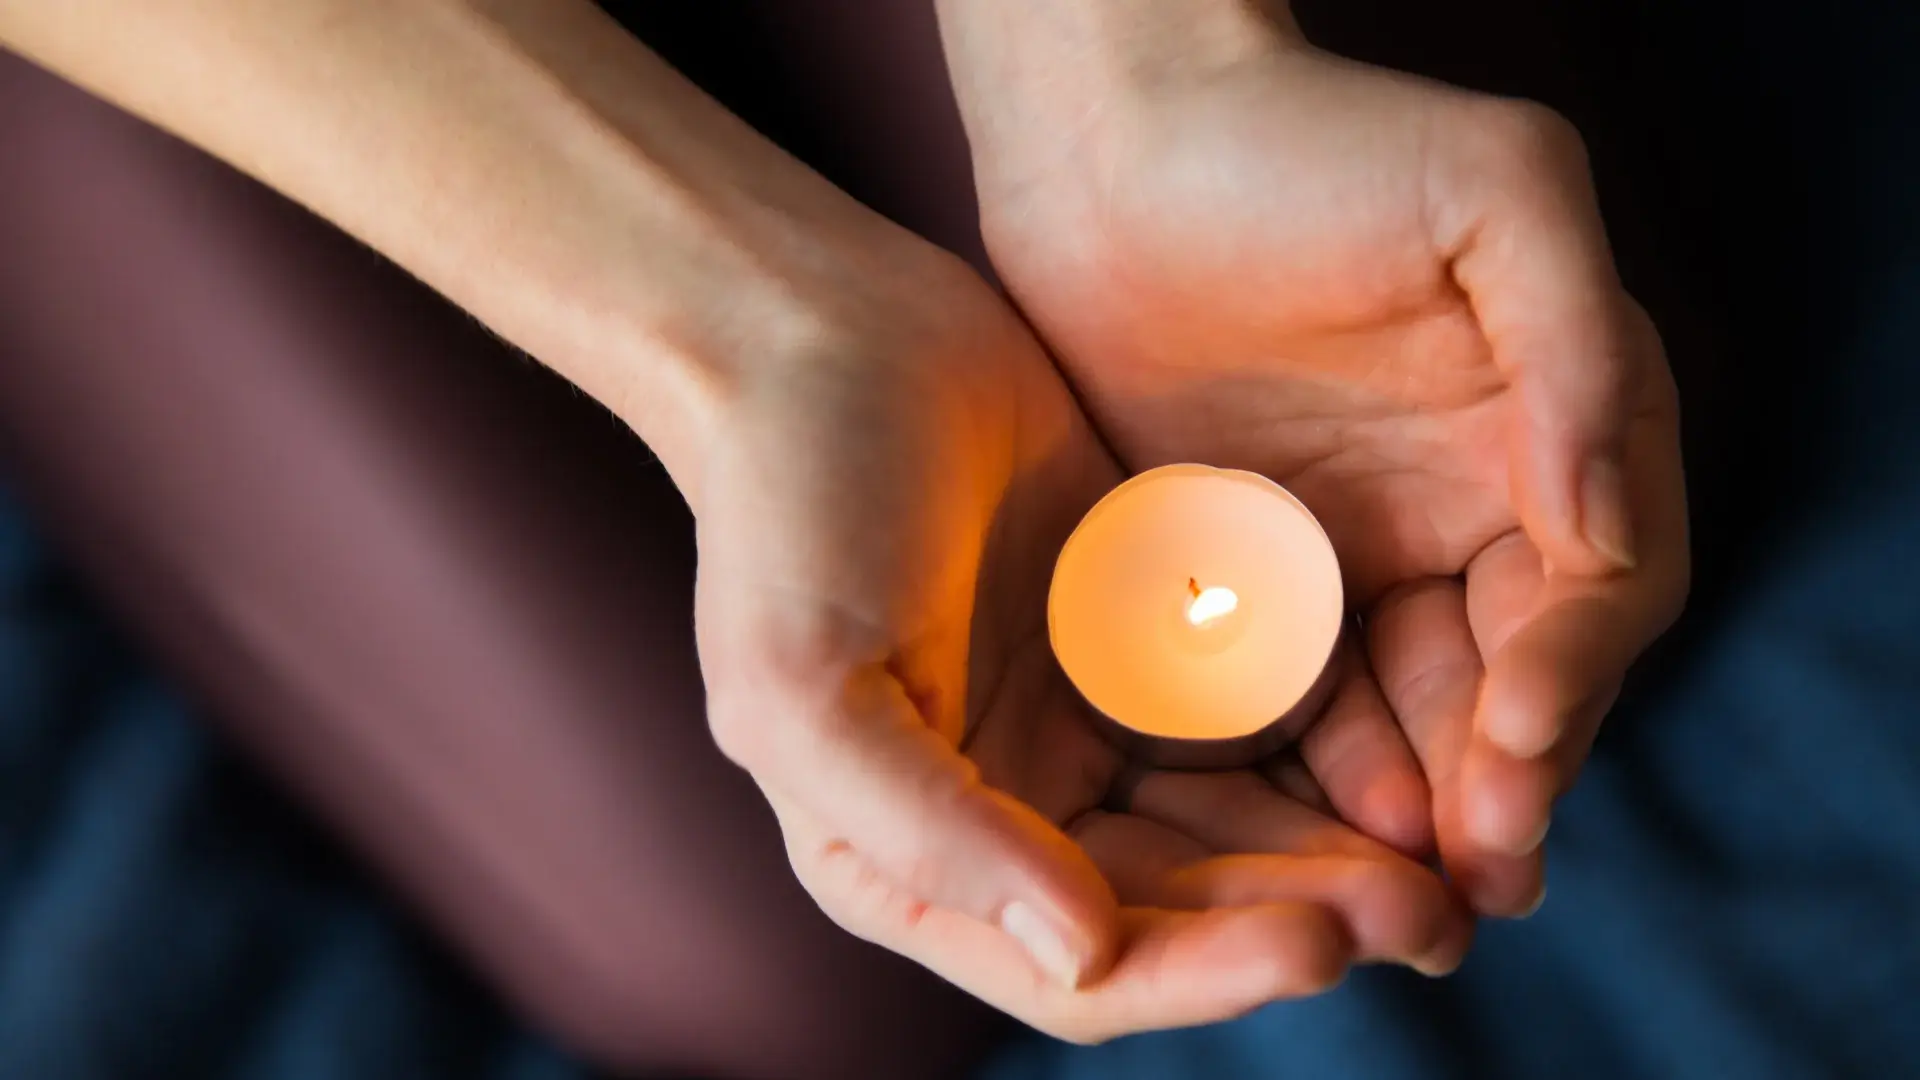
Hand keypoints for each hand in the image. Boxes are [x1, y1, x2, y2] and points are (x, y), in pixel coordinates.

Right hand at [674, 167, 1470, 1038]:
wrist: (824, 329)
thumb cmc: (789, 505)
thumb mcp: (807, 686)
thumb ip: (930, 834)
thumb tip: (1082, 953)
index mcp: (914, 858)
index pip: (1082, 969)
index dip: (1203, 973)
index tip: (1318, 943)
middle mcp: (1007, 811)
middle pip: (1182, 907)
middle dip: (1298, 917)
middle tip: (1427, 912)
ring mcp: (1081, 722)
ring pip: (1236, 827)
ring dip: (1332, 851)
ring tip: (1444, 861)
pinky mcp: (1141, 636)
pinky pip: (1251, 716)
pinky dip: (1325, 747)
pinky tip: (1407, 749)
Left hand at [940, 2, 1689, 915]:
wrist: (1114, 142)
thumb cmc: (1309, 139)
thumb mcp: (1499, 191)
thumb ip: (1581, 349)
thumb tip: (1604, 529)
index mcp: (1547, 437)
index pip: (1595, 594)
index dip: (1571, 678)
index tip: (1514, 745)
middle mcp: (1463, 510)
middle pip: (1508, 680)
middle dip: (1500, 782)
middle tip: (1473, 877)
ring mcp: (1350, 550)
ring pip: (1404, 711)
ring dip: (1412, 804)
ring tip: (1397, 892)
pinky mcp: (1242, 575)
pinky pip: (1287, 694)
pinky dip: (1305, 765)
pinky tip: (1297, 825)